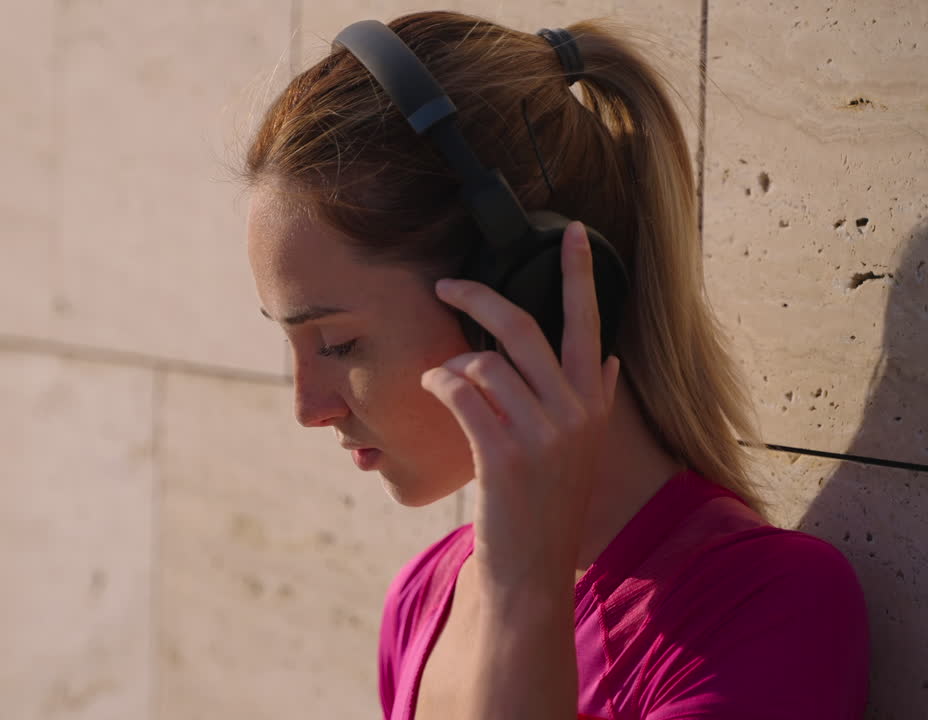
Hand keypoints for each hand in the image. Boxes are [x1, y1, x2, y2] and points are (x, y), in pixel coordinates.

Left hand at [419, 221, 619, 589]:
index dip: (578, 274)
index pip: (587, 322)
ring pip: (482, 362)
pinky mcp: (503, 454)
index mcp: (591, 403)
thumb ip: (593, 400)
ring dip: (450, 366)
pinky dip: (438, 384)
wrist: (531, 570)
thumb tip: (604, 357)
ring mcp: (542, 434)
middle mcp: (574, 412)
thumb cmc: (545, 505)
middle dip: (477, 296)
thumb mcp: (582, 451)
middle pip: (522, 327)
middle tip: (445, 285)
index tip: (569, 232)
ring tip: (441, 384)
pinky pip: (460, 391)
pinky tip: (431, 390)